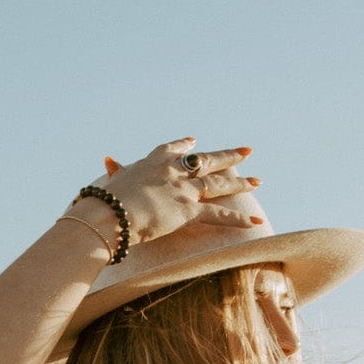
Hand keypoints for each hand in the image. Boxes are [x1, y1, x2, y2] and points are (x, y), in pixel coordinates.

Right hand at [86, 139, 264, 247]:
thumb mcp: (112, 181)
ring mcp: (183, 189)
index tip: (194, 141)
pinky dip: (239, 219)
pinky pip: (219, 215)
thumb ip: (116, 170)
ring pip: (218, 184)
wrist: (110, 213)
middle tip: (247, 151)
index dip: (184, 146)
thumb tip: (108, 159)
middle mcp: (173, 171)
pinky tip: (256, 221)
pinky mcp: (188, 210)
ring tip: (258, 181)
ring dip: (240, 183)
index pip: (173, 149)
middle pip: (206, 161)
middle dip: (228, 156)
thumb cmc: (104, 200)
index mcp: (153, 161)